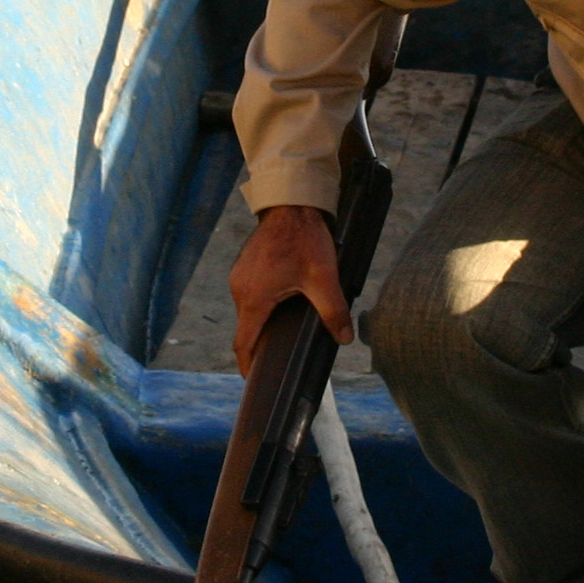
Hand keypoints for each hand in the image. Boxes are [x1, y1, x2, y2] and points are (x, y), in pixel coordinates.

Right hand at [228, 204, 349, 374]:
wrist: (290, 204)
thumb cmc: (304, 239)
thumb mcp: (323, 278)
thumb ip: (333, 311)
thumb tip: (344, 338)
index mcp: (254, 298)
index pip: (243, 343)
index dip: (247, 364)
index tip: (253, 378)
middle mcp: (240, 289)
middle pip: (246, 327)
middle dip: (261, 342)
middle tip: (279, 355)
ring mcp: (239, 275)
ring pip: (248, 309)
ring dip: (262, 320)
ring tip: (283, 327)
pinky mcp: (244, 265)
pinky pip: (249, 292)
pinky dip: (261, 303)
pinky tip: (282, 300)